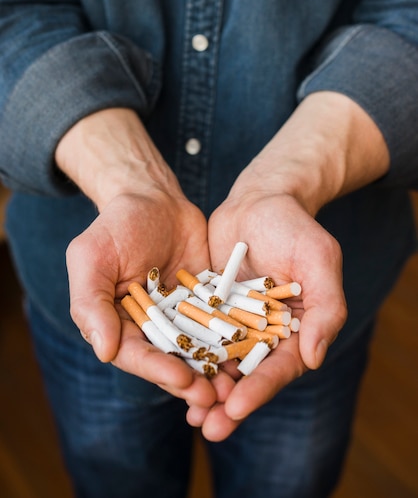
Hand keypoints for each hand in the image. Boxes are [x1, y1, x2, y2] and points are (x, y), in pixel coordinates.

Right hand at [66, 188, 217, 407]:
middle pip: (170, 360)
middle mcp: (150, 327)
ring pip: (199, 349)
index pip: (136, 354)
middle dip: (191, 380)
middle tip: (215, 397)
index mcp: (117, 323)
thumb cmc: (115, 225)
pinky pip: (220, 323)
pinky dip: (234, 339)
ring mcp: (181, 316)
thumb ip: (90, 302)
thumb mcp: (92, 257)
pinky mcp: (206, 302)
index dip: (157, 369)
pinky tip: (253, 351)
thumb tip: (104, 351)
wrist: (154, 198)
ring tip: (236, 386)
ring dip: (215, 369)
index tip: (181, 379)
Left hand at [186, 190, 346, 440]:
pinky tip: (168, 369)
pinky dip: (186, 353)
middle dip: (228, 403)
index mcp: (296, 328)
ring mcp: (235, 321)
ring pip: (219, 361)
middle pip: (248, 374)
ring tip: (188, 413)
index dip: (260, 389)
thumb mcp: (319, 259)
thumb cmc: (295, 227)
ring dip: (204, 387)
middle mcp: (265, 331)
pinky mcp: (210, 307)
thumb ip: (325, 307)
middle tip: (207, 428)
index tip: (236, 409)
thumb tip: (314, 358)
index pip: (279, 366)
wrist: (259, 200)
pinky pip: (196, 333)